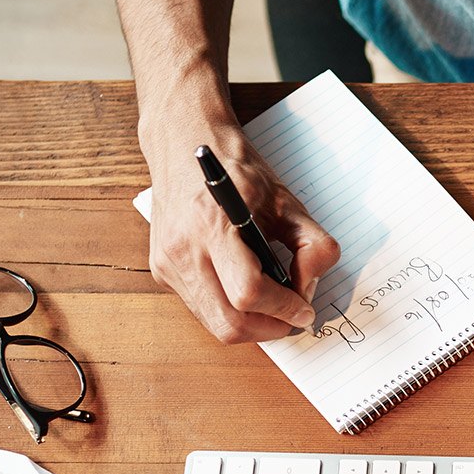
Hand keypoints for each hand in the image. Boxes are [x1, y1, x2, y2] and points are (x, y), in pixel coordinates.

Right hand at [142, 119, 340, 343]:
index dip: (283, 308)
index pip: (249, 292)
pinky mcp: (161, 270)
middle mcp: (183, 249)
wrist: (184, 144)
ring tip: (273, 303)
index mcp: (213, 224)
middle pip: (228, 323)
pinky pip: (201, 307)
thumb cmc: (236, 169)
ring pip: (213, 322)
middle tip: (292, 317)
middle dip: (268, 328)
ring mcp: (167, 263)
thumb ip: (311, 243)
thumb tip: (310, 288)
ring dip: (250, 324)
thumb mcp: (285, 199)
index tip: (304, 309)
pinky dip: (229, 309)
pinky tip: (245, 288)